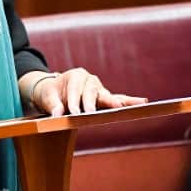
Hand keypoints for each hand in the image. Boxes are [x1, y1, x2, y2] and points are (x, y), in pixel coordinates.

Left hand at [29, 68, 147, 116]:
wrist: (57, 90)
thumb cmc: (52, 93)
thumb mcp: (47, 97)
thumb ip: (52, 105)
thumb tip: (56, 115)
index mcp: (76, 75)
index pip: (75, 90)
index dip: (74, 102)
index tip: (74, 113)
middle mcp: (90, 80)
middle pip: (92, 91)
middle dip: (92, 102)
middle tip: (92, 111)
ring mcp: (99, 89)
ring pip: (108, 96)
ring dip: (116, 102)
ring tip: (122, 107)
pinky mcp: (105, 98)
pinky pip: (118, 99)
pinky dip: (129, 102)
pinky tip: (143, 102)